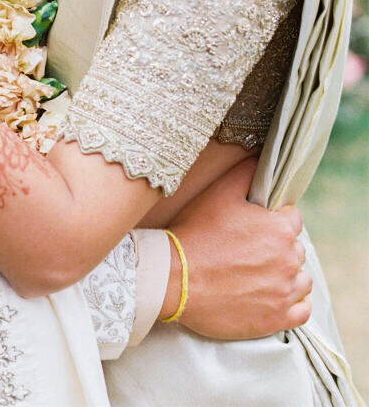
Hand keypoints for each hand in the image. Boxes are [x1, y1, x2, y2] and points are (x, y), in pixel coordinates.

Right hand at [169, 159, 310, 337]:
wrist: (175, 278)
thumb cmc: (196, 233)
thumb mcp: (218, 194)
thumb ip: (245, 174)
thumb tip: (261, 160)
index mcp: (280, 228)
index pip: (292, 218)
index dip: (273, 219)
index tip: (254, 226)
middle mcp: (289, 260)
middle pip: (295, 248)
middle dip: (278, 246)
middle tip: (249, 249)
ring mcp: (285, 292)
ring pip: (301, 279)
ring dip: (287, 274)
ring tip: (258, 273)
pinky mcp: (277, 318)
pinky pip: (302, 309)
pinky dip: (292, 303)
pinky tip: (272, 295)